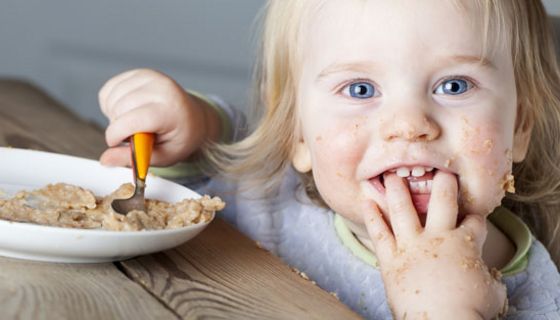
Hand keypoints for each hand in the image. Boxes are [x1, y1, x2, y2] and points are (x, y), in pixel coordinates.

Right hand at [98, 68, 220, 166]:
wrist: (194, 118)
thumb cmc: (179, 139)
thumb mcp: (163, 156)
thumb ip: (134, 158)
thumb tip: (106, 159)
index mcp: (171, 111)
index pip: (132, 120)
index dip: (117, 134)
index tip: (117, 143)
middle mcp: (162, 88)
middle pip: (119, 109)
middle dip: (117, 127)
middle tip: (133, 136)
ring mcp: (150, 77)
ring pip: (112, 98)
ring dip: (113, 115)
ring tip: (133, 124)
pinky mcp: (139, 73)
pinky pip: (110, 89)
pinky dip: (111, 103)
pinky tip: (127, 111)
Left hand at [363, 171, 506, 318]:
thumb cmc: (470, 311)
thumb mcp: (491, 292)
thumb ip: (487, 278)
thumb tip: (488, 278)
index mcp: (464, 244)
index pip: (474, 221)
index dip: (475, 217)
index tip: (472, 215)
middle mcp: (437, 238)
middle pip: (443, 200)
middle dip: (444, 182)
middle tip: (441, 170)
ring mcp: (411, 247)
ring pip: (403, 209)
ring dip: (397, 190)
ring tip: (391, 175)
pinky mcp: (390, 260)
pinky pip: (378, 233)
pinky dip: (372, 217)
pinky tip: (365, 201)